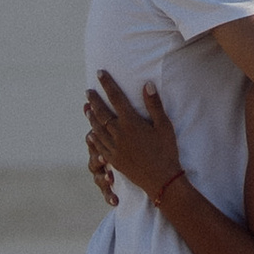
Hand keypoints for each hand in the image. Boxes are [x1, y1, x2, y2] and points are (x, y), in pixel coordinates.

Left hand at [85, 71, 185, 210]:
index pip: (116, 97)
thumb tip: (147, 84)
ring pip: (98, 129)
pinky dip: (94, 137)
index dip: (107, 84)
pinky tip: (91, 133)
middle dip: (94, 100)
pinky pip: (100, 146)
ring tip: (86, 109)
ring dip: (91, 117)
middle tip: (88, 91)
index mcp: (131, 122)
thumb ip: (154, 104)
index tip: (99, 73)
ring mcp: (115, 148)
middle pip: (102, 113)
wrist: (162, 181)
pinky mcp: (114, 160)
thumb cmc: (166, 151)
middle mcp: (119, 134)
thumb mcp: (164, 125)